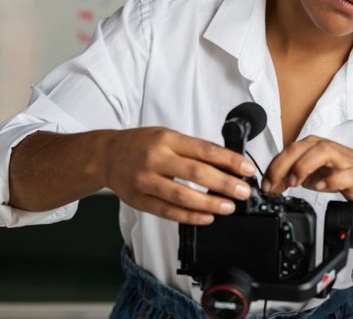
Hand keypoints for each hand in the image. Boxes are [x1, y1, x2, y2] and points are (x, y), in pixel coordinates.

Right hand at [102, 127, 255, 224]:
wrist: (106, 155)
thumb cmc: (141, 145)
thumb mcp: (167, 135)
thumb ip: (192, 149)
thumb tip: (225, 163)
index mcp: (166, 139)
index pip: (204, 150)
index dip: (229, 161)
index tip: (246, 170)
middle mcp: (156, 158)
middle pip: (196, 173)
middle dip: (224, 184)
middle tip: (243, 192)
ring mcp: (146, 180)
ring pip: (182, 195)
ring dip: (209, 203)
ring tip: (228, 207)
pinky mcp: (140, 200)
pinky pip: (167, 212)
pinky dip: (189, 216)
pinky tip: (206, 218)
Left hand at [261, 135, 352, 208]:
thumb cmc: (343, 175)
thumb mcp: (312, 175)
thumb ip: (292, 177)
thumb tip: (271, 185)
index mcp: (314, 146)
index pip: (288, 151)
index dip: (273, 168)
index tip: (265, 186)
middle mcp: (326, 148)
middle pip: (300, 148)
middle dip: (282, 166)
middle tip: (274, 185)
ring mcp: (342, 159)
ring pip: (321, 152)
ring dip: (304, 166)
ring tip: (295, 182)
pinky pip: (345, 173)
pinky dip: (331, 180)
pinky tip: (321, 187)